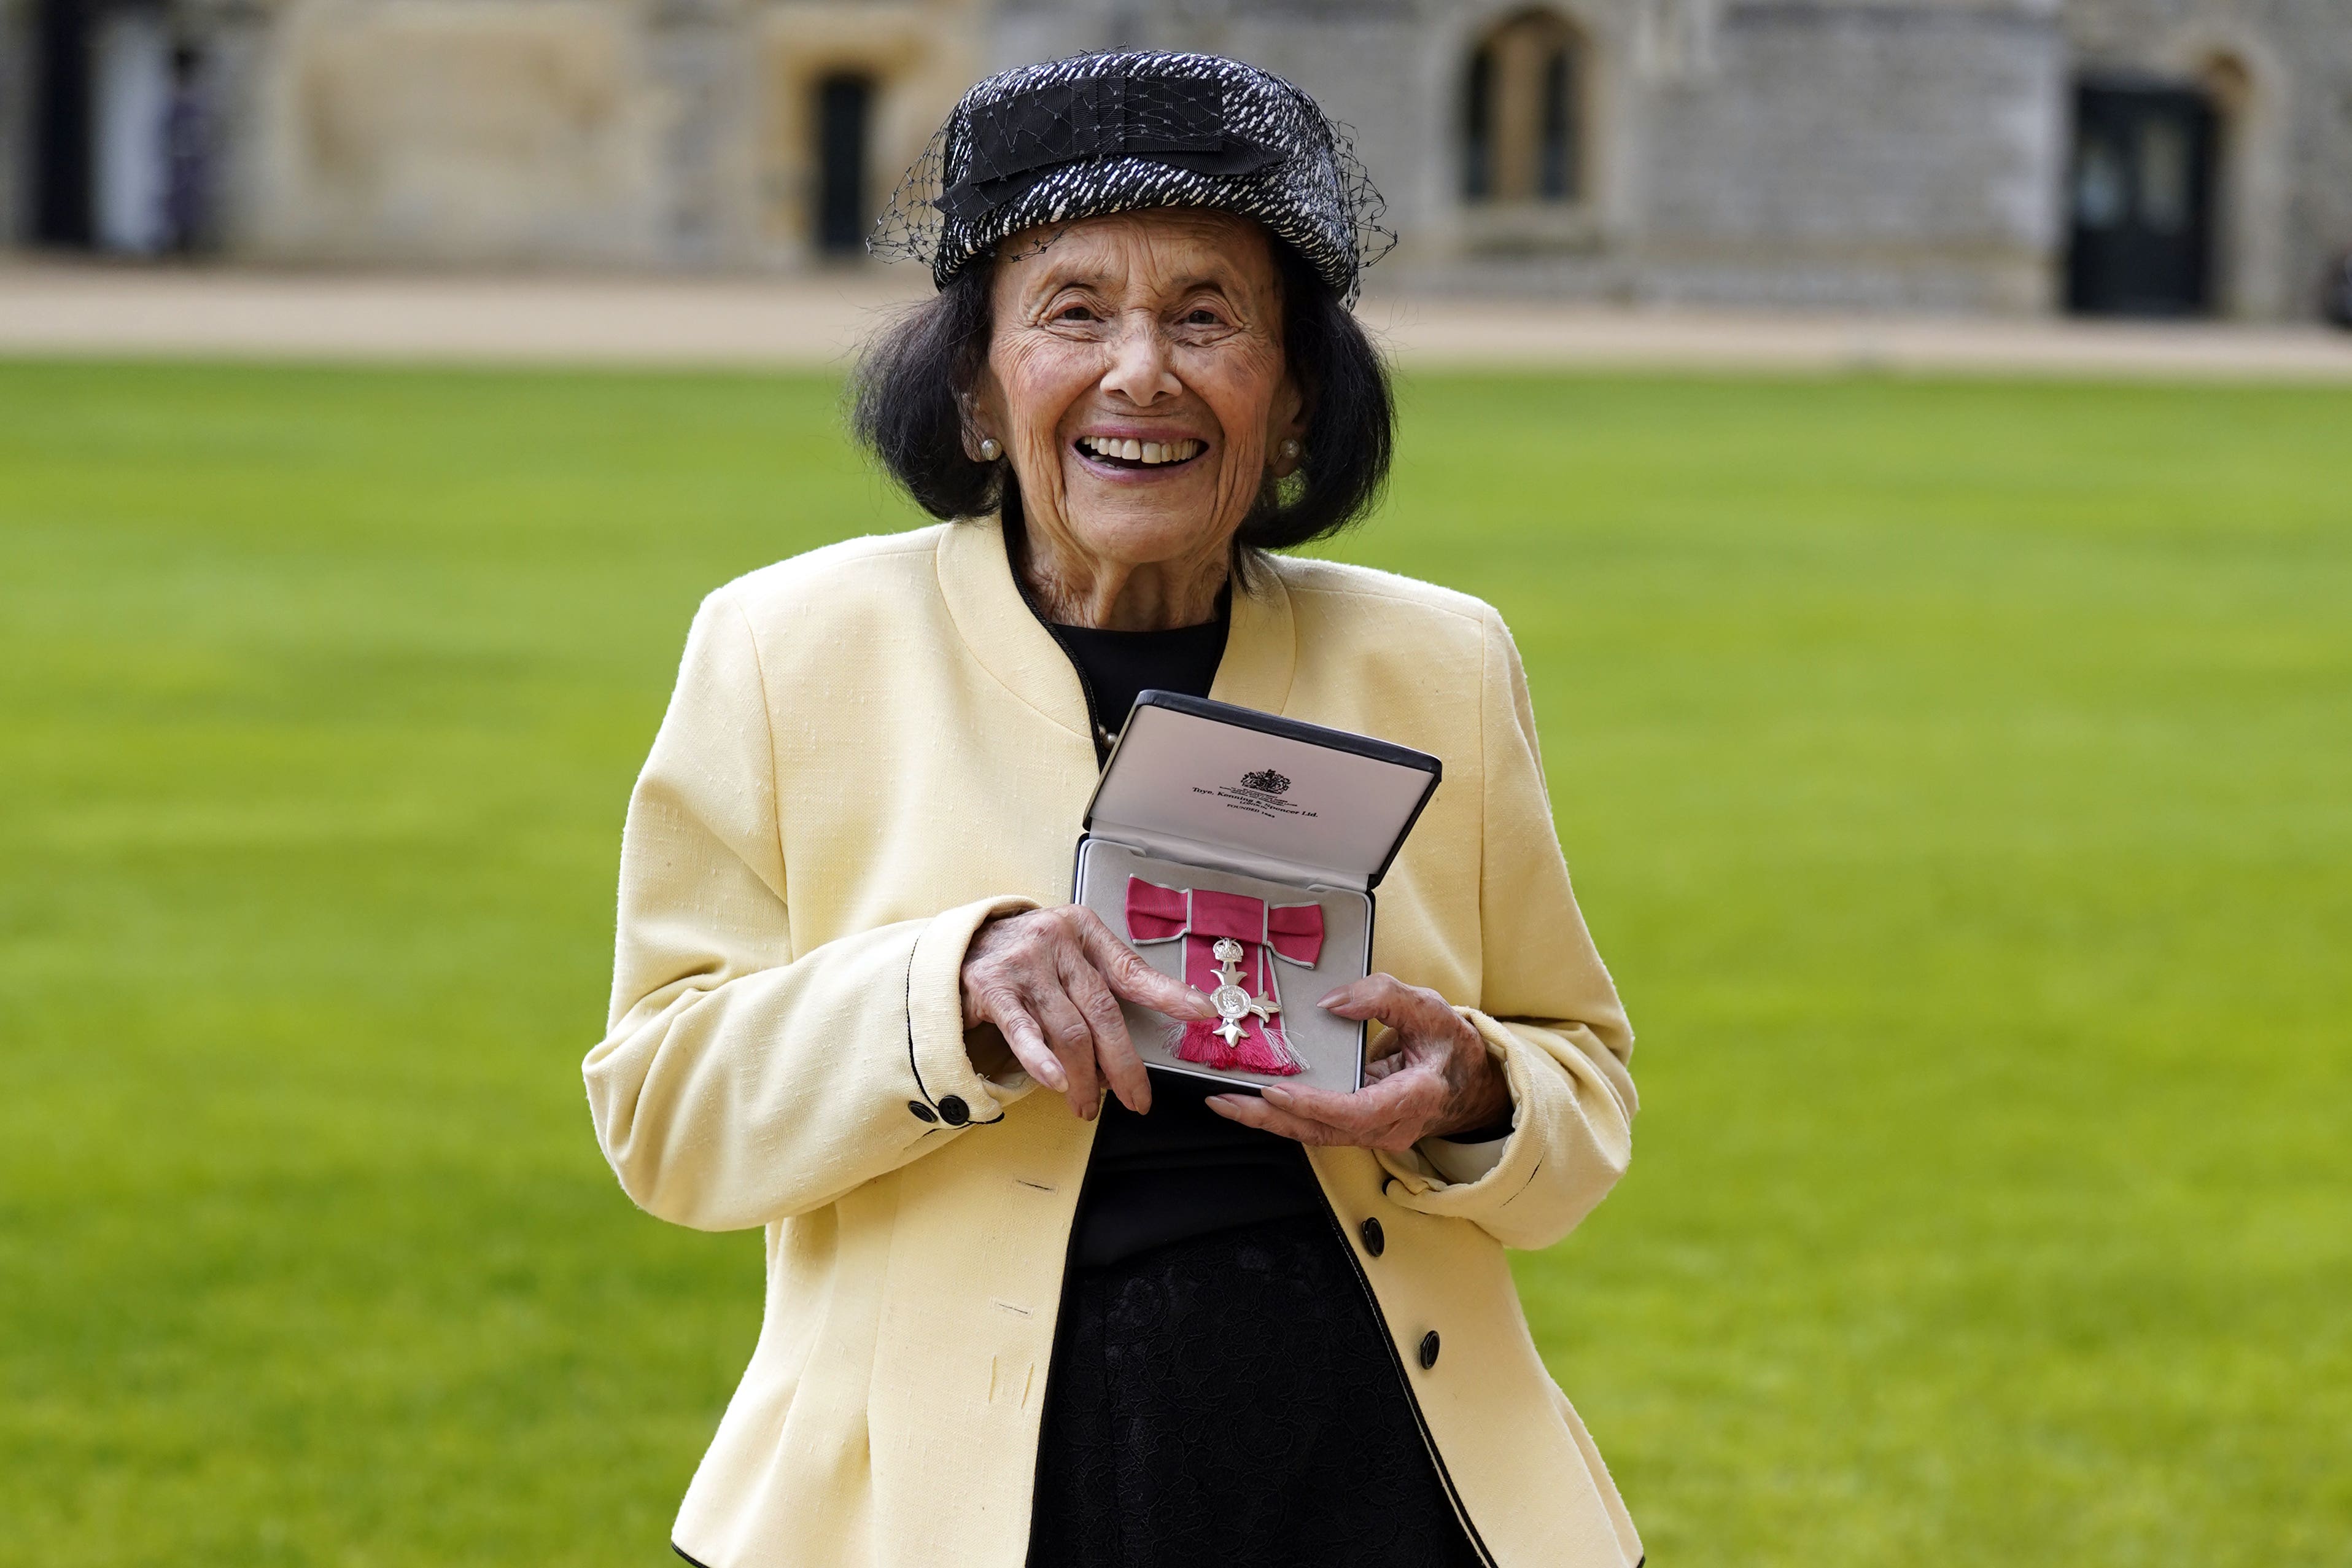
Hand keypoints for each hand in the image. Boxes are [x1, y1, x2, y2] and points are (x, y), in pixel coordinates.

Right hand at [960, 906, 1215, 1119]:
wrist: (956, 946)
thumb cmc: (1022, 956)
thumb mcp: (1067, 953)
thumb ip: (1100, 982)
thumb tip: (1130, 1042)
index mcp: (1082, 930)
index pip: (1130, 969)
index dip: (1167, 993)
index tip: (1199, 1011)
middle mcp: (1055, 941)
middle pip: (1102, 1012)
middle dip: (1123, 1064)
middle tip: (1136, 1098)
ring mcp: (1023, 964)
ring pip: (1068, 1031)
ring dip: (1082, 1078)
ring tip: (1087, 1105)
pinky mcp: (991, 988)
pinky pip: (1023, 1031)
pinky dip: (1041, 1060)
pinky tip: (1055, 1083)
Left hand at [1205, 974, 1509, 1151]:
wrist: (1472, 1086)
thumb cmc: (1452, 1047)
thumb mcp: (1430, 1008)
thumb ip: (1383, 997)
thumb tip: (1331, 1003)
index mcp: (1412, 1097)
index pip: (1357, 1112)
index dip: (1314, 1105)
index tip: (1276, 1091)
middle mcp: (1390, 1126)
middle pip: (1322, 1132)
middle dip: (1270, 1119)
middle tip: (1225, 1101)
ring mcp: (1374, 1132)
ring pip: (1315, 1134)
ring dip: (1268, 1121)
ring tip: (1225, 1103)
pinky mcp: (1359, 1127)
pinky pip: (1317, 1127)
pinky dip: (1283, 1117)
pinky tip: (1252, 1104)